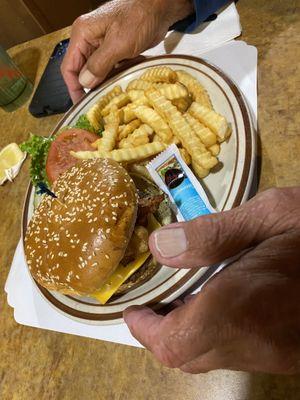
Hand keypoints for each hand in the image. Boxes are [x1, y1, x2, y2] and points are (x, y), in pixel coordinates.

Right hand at [61, 0, 193, 102]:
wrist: (160, 8)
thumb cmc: (139, 18)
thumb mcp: (118, 44)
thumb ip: (99, 64)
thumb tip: (85, 82)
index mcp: (83, 34)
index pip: (69, 66)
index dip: (73, 88)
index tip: (81, 104)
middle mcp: (90, 40)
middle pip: (84, 71)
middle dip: (93, 87)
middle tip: (102, 103)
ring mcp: (103, 45)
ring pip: (99, 72)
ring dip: (108, 82)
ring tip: (116, 93)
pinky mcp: (116, 50)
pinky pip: (112, 69)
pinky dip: (118, 75)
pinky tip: (127, 77)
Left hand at [124, 187, 299, 373]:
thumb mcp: (271, 214)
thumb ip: (212, 234)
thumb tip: (160, 248)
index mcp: (243, 306)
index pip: (174, 343)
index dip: (145, 330)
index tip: (134, 309)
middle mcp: (256, 342)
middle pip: (186, 357)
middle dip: (160, 333)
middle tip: (153, 302)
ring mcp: (276, 355)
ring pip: (209, 358)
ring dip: (185, 334)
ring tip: (180, 298)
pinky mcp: (289, 354)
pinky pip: (235, 354)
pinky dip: (212, 335)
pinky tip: (218, 303)